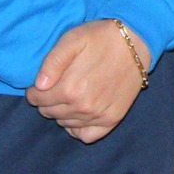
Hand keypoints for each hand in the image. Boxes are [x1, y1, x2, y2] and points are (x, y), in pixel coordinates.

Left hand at [27, 20, 150, 142]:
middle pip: (49, 113)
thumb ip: (52, 62)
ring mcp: (98, 116)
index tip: (44, 81)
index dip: (36, 89)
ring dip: (63, 111)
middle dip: (49, 100)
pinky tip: (81, 112)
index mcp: (69, 88)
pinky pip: (85, 136)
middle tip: (60, 84)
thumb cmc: (101, 38)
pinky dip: (78, 127)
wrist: (137, 42)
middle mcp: (82, 107)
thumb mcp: (73, 39)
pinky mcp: (112, 120)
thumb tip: (39, 86)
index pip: (36, 99)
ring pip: (64, 123)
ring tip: (73, 93)